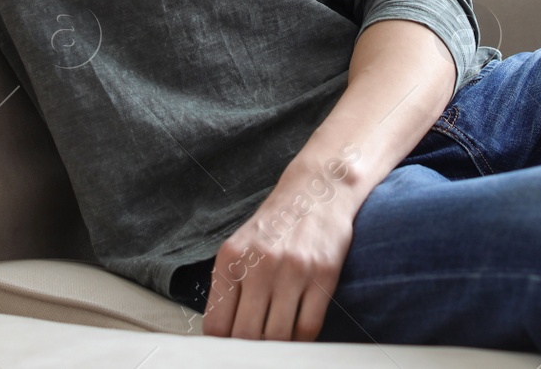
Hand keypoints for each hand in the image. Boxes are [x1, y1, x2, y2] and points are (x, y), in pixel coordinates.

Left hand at [203, 152, 360, 341]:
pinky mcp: (323, 275)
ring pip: (278, 336)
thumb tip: (222, 335)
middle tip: (256, 347)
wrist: (317, 190)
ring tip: (277, 339)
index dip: (222, 346)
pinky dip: (302, 339)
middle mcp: (259, 264)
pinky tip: (298, 332)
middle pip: (246, 335)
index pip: (217, 324)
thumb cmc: (276, 224)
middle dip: (250, 349)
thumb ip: (228, 286)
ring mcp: (292, 270)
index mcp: (231, 259)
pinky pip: (308, 327)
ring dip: (277, 346)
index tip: (230, 350)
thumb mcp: (240, 247)